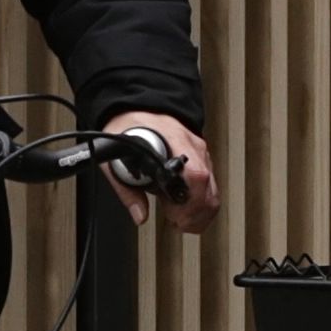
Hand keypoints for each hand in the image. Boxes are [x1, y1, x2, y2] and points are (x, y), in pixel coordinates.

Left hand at [102, 110, 220, 230]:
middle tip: (175, 222)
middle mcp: (192, 148)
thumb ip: (127, 190)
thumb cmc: (130, 127)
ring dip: (200, 213)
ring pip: (214, 191)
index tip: (174, 217)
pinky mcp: (201, 159)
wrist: (140, 107)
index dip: (188, 203)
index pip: (195, 176)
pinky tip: (187, 210)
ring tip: (180, 220)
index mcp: (173, 143)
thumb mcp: (117, 158)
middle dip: (194, 215)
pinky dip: (202, 204)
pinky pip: (211, 187)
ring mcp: (200, 153)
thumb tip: (139, 215)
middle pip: (209, 189)